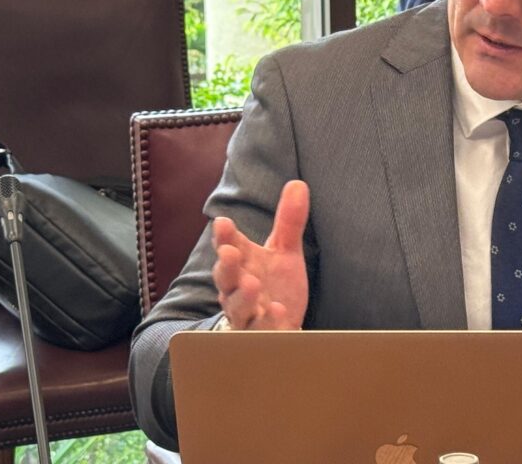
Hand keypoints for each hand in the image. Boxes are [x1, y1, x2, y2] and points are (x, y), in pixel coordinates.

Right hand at [211, 180, 309, 329]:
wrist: (279, 326)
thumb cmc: (275, 285)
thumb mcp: (284, 252)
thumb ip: (289, 222)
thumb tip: (298, 183)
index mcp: (242, 264)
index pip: (229, 247)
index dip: (224, 237)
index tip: (223, 223)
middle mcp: (238, 290)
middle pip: (226, 279)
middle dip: (226, 267)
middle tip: (229, 253)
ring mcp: (248, 316)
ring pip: (239, 308)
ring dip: (244, 297)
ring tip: (254, 284)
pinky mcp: (261, 337)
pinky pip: (261, 334)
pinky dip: (269, 325)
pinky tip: (279, 314)